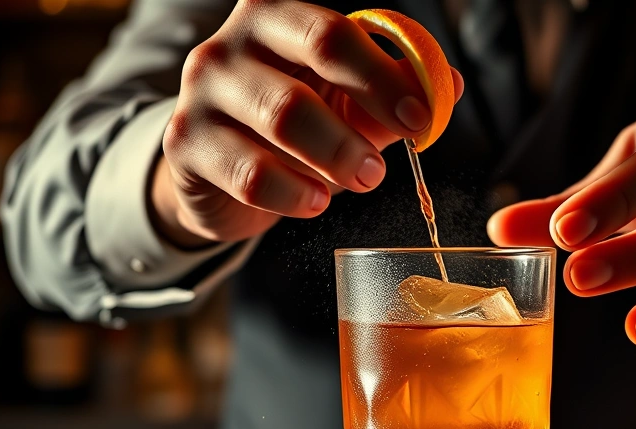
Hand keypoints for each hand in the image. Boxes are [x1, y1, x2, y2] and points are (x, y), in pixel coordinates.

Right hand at [152, 0, 462, 247]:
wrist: (215, 171)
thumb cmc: (288, 129)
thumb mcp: (342, 107)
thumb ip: (390, 95)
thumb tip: (450, 84)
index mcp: (276, 16)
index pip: (336, 30)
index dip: (386, 73)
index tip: (422, 117)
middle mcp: (232, 41)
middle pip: (313, 53)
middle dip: (367, 107)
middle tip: (390, 159)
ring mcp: (202, 90)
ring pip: (284, 115)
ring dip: (336, 155)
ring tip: (364, 181)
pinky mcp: (185, 144)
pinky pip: (249, 172)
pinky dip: (293, 192)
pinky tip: (314, 203)